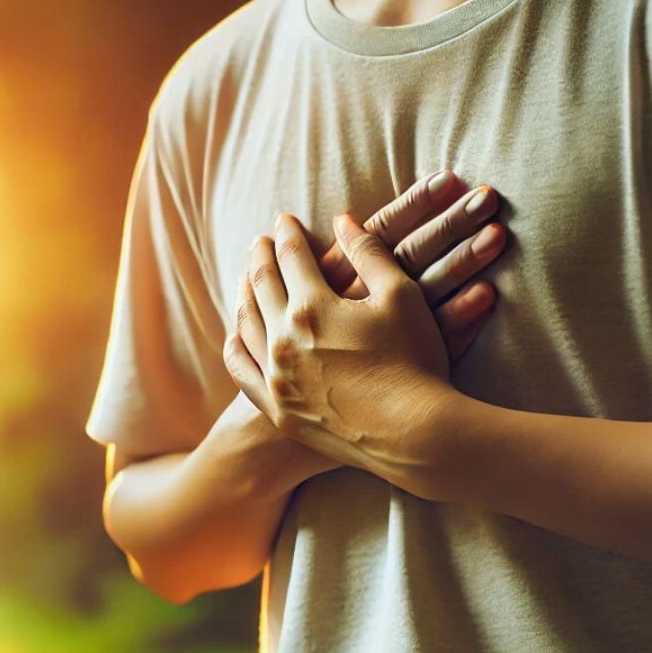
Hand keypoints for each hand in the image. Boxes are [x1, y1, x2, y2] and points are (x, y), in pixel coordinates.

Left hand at [224, 213, 464, 488]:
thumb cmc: (416, 360)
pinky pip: (242, 371)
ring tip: (248, 281)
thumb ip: (370, 253)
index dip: (289, 234)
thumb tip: (344, 220)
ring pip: (246, 326)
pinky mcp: (276, 409)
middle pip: (261, 286)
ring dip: (244, 296)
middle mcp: (283, 339)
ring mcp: (275, 376)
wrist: (412, 433)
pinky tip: (236, 335)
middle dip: (261, 258)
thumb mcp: (401, 296)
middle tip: (261, 243)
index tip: (285, 220)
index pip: (292, 257)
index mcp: (312, 306)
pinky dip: (235, 347)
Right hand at [316, 169, 505, 352]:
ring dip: (462, 262)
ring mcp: (381, 332)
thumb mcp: (308, 291)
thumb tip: (342, 218)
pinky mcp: (401, 364)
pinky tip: (488, 294)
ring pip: (426, 292)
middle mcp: (360, 298)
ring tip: (497, 235)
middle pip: (409, 255)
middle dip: (450, 223)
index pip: (381, 230)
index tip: (450, 178)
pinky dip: (461, 315)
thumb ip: (331, 259)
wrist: (291, 396)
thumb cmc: (307, 334)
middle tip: (488, 198)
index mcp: (338, 275)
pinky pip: (434, 339)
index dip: (415, 204)